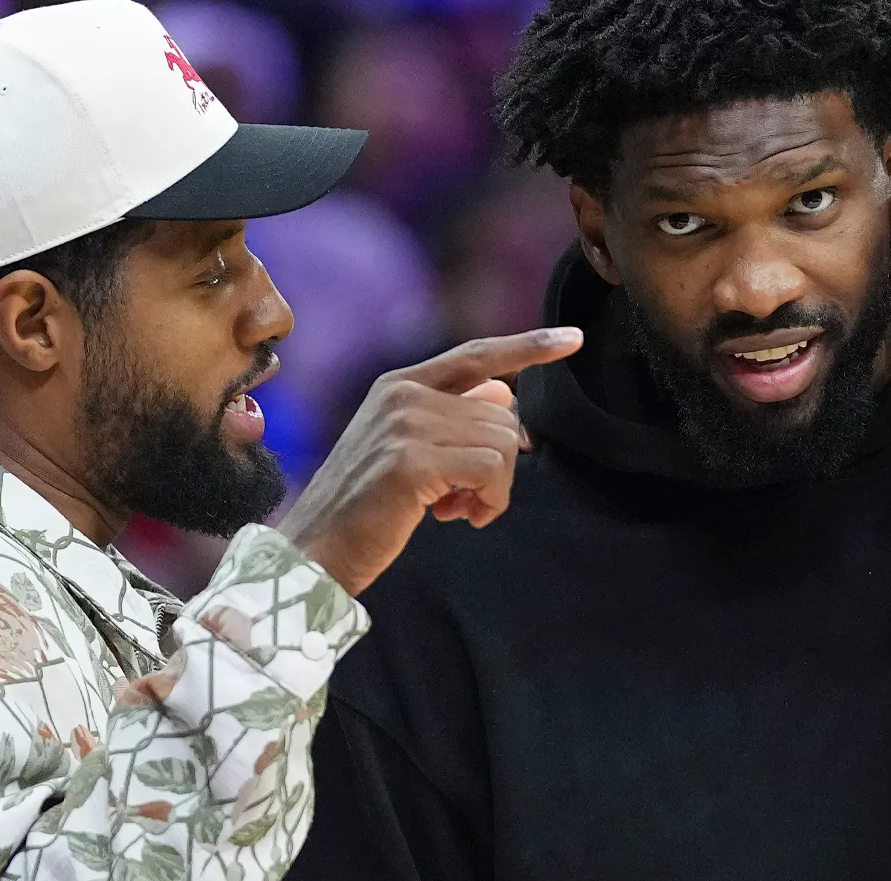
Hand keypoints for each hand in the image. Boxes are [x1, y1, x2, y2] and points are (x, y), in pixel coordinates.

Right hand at [275, 328, 582, 593]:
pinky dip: (491, 501)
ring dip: (495, 489)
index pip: (478, 354)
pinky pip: (491, 470)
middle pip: (503, 415)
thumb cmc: (366, 508)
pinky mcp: (413, 460)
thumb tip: (505, 396)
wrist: (316, 551)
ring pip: (503, 443)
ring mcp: (407, 424)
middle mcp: (403, 394)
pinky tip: (461, 518)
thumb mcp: (408, 451)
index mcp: (399, 384)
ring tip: (459, 510)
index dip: (529, 346)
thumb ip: (452, 419)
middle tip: (465, 501)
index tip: (573, 339)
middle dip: (500, 466)